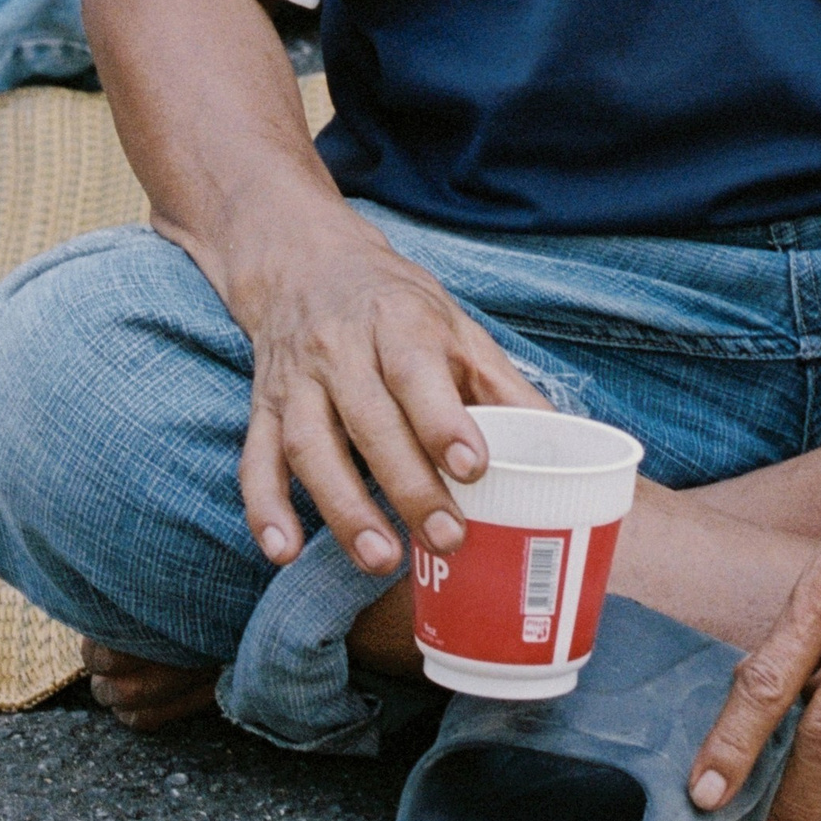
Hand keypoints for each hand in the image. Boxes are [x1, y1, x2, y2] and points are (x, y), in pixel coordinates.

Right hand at [228, 217, 546, 578]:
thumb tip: (564, 442)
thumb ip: (502, 385)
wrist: (305, 262)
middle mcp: (340, 350)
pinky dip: (266, 508)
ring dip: (342, 507)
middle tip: (446, 538)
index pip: (416, 371)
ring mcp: (296, 382)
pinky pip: (256, 461)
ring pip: (310, 446)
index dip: (442, 420)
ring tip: (379, 557)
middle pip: (369, 420)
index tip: (473, 467)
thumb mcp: (455, 327)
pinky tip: (283, 551)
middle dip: (407, 483)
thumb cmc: (396, 306)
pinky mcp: (262, 410)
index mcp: (397, 323)